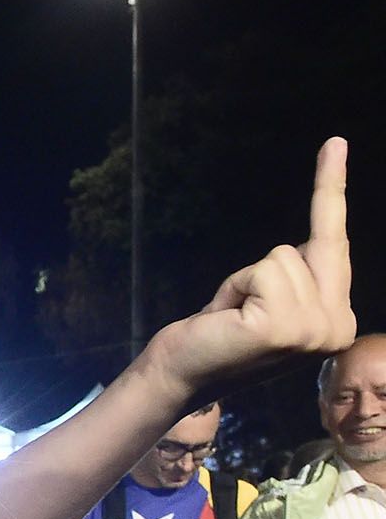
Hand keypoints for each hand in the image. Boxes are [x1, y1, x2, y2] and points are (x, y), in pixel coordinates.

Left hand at [142, 138, 353, 400]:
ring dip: (243, 283)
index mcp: (339, 321)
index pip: (335, 244)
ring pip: (280, 256)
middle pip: (304, 247)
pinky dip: (235, 288)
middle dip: (260, 271)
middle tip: (236, 312)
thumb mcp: (266, 301)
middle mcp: (339, 326)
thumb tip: (300, 250)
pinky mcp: (286, 325)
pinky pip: (262, 270)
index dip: (330, 189)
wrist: (178, 377)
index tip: (335, 141)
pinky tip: (228, 321)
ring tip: (231, 320)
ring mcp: (317, 329)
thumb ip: (296, 278)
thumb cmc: (216, 337)